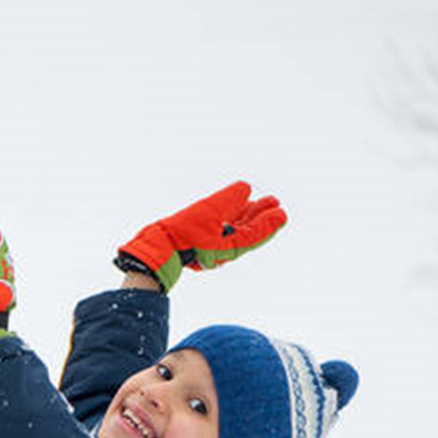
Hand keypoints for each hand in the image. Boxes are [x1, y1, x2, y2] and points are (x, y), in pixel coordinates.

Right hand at [115, 181, 285, 291]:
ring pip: (235, 229)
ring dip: (248, 215)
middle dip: (261, 217)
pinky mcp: (200, 242)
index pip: (254, 235)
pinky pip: (222, 229)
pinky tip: (235, 208)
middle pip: (247, 231)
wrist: (156, 248)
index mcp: (228, 247)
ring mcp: (211, 247)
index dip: (269, 223)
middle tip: (275, 203)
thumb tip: (246, 188)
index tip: (282, 212)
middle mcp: (222, 249)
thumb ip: (229, 200)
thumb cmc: (181, 234)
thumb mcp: (208, 212)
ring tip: (260, 202)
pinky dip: (232, 217)